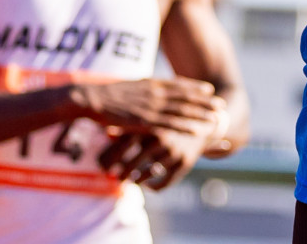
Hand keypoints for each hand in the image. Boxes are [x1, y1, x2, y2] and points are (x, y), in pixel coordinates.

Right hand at [71, 76, 221, 137]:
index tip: (210, 90)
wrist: (92, 98)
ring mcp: (151, 106)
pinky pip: (171, 125)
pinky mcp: (145, 120)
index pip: (179, 85)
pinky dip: (187, 127)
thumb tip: (153, 88)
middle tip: (222, 105)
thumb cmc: (108, 95)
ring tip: (217, 119)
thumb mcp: (132, 87)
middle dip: (205, 102)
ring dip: (201, 115)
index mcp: (151, 83)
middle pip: (186, 97)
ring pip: (182, 111)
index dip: (196, 88)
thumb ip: (145, 89)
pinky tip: (198, 131)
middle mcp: (155, 93)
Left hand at [98, 122, 214, 189]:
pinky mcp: (183, 163)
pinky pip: (163, 182)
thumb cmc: (170, 121)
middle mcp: (159, 139)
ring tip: (131, 180)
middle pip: (131, 164)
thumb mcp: (152, 120)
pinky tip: (148, 184)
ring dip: (136, 180)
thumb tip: (106, 131)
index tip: (101, 166)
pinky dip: (153, 186)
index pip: (121, 146)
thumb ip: (130, 126)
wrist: (204, 121)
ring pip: (146, 175)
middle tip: (114, 177)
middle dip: (120, 174)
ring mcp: (172, 152)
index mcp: (148, 126)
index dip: (109, 158)